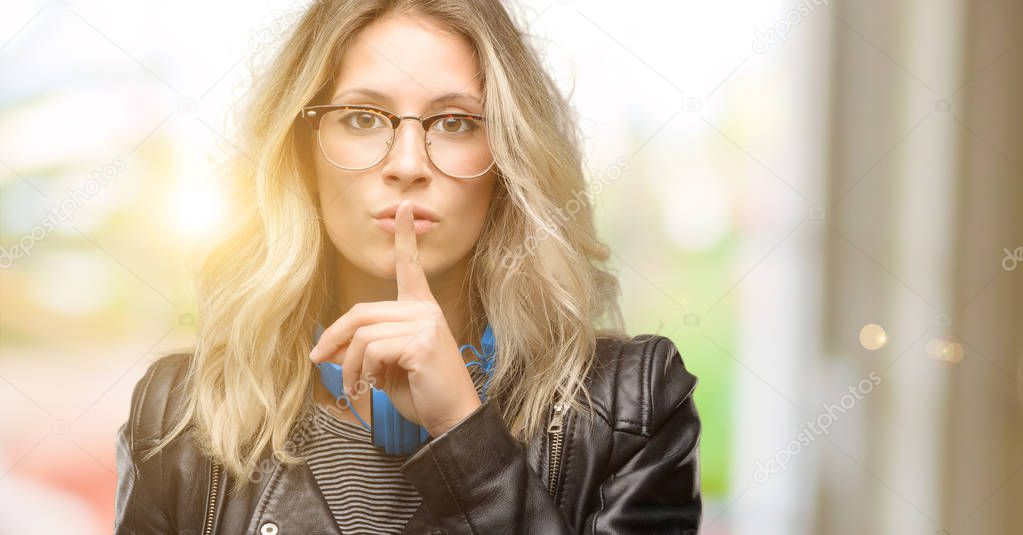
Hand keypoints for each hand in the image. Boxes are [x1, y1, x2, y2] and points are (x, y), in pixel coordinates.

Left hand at [308, 200, 481, 436]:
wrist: (451, 418)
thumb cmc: (422, 392)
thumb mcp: (385, 368)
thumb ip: (362, 351)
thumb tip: (328, 348)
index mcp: (421, 310)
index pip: (410, 267)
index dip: (405, 237)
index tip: (402, 208)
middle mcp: (425, 311)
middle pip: (362, 311)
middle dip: (334, 337)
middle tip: (318, 360)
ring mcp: (425, 324)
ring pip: (363, 334)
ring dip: (349, 365)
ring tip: (354, 386)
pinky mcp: (421, 342)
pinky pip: (373, 350)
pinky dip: (361, 371)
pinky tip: (370, 386)